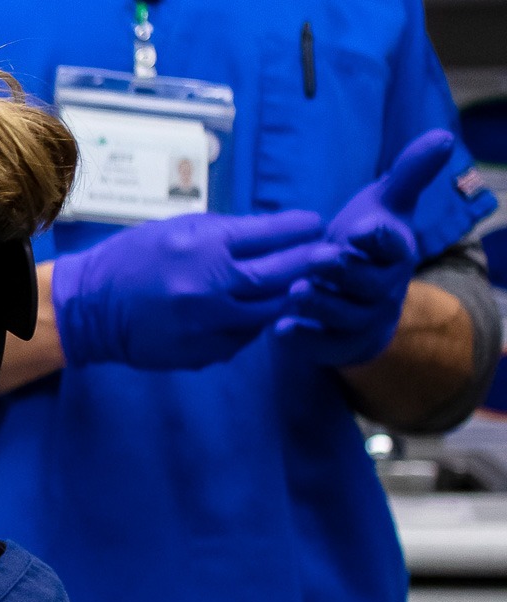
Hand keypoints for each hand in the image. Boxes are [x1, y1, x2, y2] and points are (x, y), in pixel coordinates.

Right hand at [53, 210, 343, 369]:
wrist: (89, 309)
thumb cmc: (132, 259)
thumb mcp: (178, 229)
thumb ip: (227, 233)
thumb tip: (273, 232)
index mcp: (205, 248)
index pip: (272, 235)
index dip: (301, 227)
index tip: (316, 222)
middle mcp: (212, 287)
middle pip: (283, 275)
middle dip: (312, 262)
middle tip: (333, 255)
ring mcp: (209, 325)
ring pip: (270, 312)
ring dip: (289, 297)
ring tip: (303, 285)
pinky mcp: (203, 352)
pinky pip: (245, 338)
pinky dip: (255, 324)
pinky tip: (255, 312)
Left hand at [276, 129, 455, 367]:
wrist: (354, 292)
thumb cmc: (365, 242)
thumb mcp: (385, 205)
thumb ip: (409, 174)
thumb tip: (443, 135)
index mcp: (395, 253)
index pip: (394, 245)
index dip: (379, 237)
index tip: (361, 228)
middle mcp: (384, 289)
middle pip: (368, 283)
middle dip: (344, 271)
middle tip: (318, 259)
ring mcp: (362, 319)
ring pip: (344, 315)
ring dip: (322, 304)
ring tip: (296, 291)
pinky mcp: (338, 344)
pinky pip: (323, 346)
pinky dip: (303, 339)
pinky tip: (279, 329)